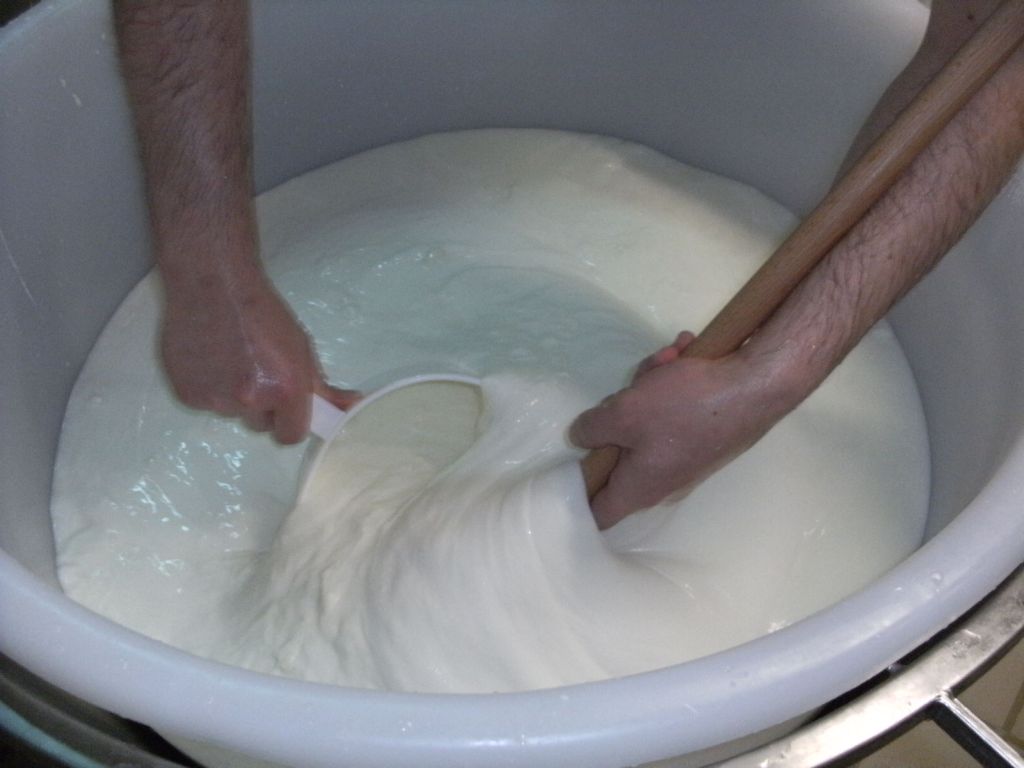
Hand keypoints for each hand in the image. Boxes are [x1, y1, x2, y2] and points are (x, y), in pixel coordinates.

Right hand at [161, 274, 358, 443]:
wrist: (212, 285)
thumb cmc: (263, 313)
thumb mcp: (302, 347)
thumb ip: (324, 386)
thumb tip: (351, 405)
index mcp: (285, 390)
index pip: (291, 436)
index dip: (290, 422)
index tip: (286, 407)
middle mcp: (250, 401)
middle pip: (260, 425)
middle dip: (262, 407)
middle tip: (257, 373)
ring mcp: (215, 400)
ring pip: (231, 413)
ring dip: (233, 396)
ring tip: (230, 360)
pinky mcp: (187, 394)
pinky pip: (205, 403)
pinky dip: (208, 388)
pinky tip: (209, 359)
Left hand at [570, 333, 792, 528]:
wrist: (759, 385)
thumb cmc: (686, 407)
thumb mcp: (625, 412)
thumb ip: (592, 427)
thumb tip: (581, 437)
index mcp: (640, 488)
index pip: (600, 514)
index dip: (579, 498)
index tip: (570, 470)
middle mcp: (664, 481)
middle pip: (622, 451)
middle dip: (621, 411)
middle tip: (633, 382)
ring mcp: (686, 457)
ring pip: (650, 422)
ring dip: (652, 385)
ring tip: (668, 357)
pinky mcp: (704, 434)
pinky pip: (676, 411)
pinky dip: (676, 382)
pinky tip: (685, 352)